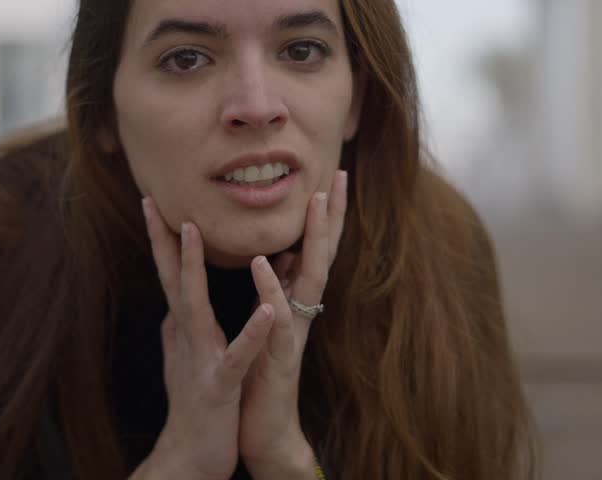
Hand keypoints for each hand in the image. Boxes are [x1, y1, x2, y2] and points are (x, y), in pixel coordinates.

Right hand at [134, 197, 274, 479]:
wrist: (192, 457)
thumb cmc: (194, 407)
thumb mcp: (185, 359)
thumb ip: (178, 330)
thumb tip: (169, 306)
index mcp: (187, 327)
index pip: (173, 274)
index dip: (163, 238)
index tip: (153, 201)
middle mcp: (187, 335)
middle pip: (173, 279)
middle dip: (164, 239)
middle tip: (154, 201)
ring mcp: (201, 358)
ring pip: (195, 306)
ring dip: (193, 269)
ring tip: (196, 231)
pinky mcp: (220, 384)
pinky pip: (239, 354)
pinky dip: (252, 332)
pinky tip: (269, 310)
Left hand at [239, 170, 346, 478]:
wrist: (262, 429)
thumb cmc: (264, 375)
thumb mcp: (273, 324)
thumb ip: (283, 290)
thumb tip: (286, 255)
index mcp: (296, 302)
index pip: (314, 249)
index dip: (326, 213)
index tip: (331, 172)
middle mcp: (302, 312)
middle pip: (323, 254)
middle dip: (332, 214)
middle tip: (339, 173)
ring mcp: (295, 333)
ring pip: (310, 279)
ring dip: (315, 239)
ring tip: (316, 202)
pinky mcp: (280, 357)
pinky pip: (279, 319)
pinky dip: (271, 290)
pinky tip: (263, 265)